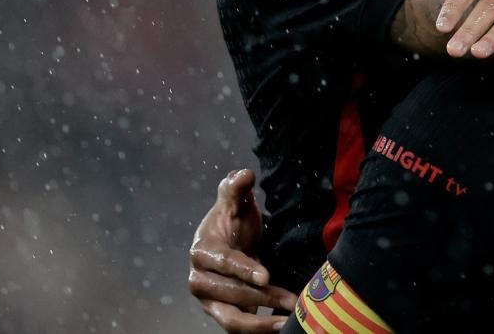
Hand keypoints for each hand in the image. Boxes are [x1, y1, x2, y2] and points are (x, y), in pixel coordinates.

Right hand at [188, 169, 296, 331]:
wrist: (229, 242)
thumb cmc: (233, 221)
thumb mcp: (235, 202)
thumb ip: (236, 188)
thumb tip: (245, 174)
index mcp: (202, 252)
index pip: (224, 263)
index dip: (243, 269)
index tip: (266, 275)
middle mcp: (199, 280)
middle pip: (231, 293)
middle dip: (263, 296)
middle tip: (294, 300)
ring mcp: (209, 301)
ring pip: (231, 319)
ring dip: (260, 324)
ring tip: (288, 323)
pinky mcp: (222, 314)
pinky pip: (238, 327)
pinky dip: (258, 330)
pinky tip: (281, 328)